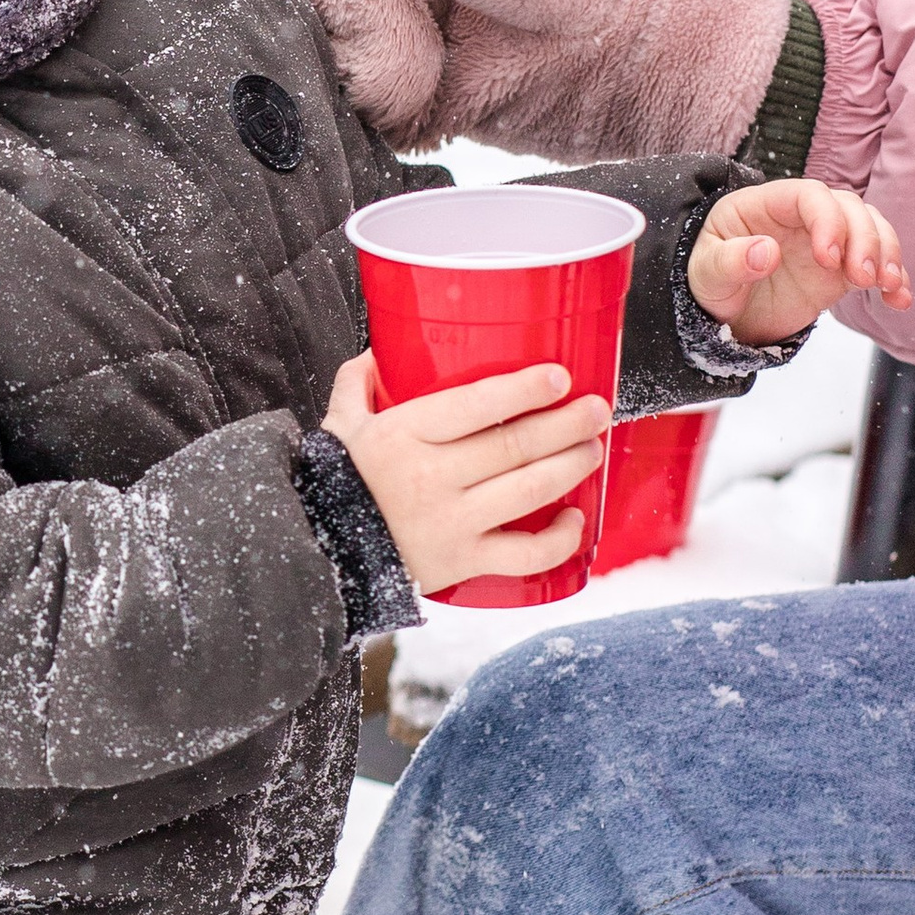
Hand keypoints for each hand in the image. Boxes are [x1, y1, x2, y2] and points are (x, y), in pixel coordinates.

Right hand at [324, 351, 609, 596]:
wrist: (318, 554)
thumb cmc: (332, 485)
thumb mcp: (338, 427)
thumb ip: (358, 384)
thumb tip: (380, 352)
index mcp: (403, 436)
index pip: (476, 405)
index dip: (524, 389)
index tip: (558, 378)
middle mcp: (432, 478)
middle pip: (515, 444)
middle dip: (566, 424)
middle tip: (597, 408)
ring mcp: (451, 522)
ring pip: (528, 490)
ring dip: (571, 466)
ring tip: (592, 448)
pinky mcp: (462, 562)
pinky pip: (524, 554)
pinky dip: (558, 539)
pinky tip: (574, 518)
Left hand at [686, 178, 908, 344]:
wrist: (724, 313)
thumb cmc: (709, 282)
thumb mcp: (707, 275)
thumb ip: (729, 261)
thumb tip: (764, 252)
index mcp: (766, 205)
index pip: (808, 195)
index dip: (827, 220)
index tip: (828, 258)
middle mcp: (802, 217)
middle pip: (849, 208)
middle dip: (865, 239)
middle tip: (864, 278)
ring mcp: (827, 241)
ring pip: (870, 229)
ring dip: (887, 253)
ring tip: (887, 286)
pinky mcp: (841, 269)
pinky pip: (875, 264)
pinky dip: (892, 279)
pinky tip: (899, 299)